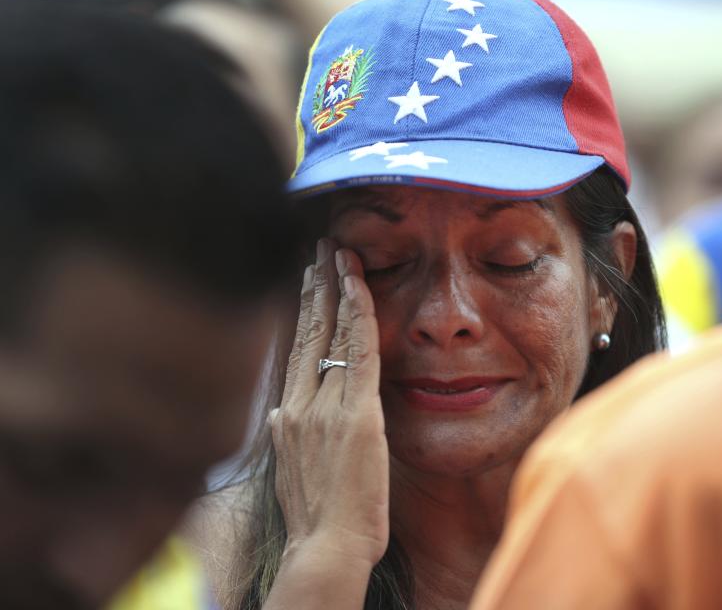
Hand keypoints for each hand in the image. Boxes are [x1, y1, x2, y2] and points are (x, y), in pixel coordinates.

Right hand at [269, 239, 388, 570]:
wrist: (324, 548)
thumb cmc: (318, 520)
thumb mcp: (292, 470)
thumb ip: (289, 435)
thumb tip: (283, 414)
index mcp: (285, 416)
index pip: (295, 350)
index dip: (303, 311)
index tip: (307, 280)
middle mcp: (297, 403)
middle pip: (306, 331)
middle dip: (314, 285)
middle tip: (319, 249)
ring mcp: (323, 405)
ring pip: (330, 332)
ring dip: (336, 286)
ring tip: (338, 252)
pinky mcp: (355, 412)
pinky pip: (358, 348)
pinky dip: (359, 311)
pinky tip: (360, 283)